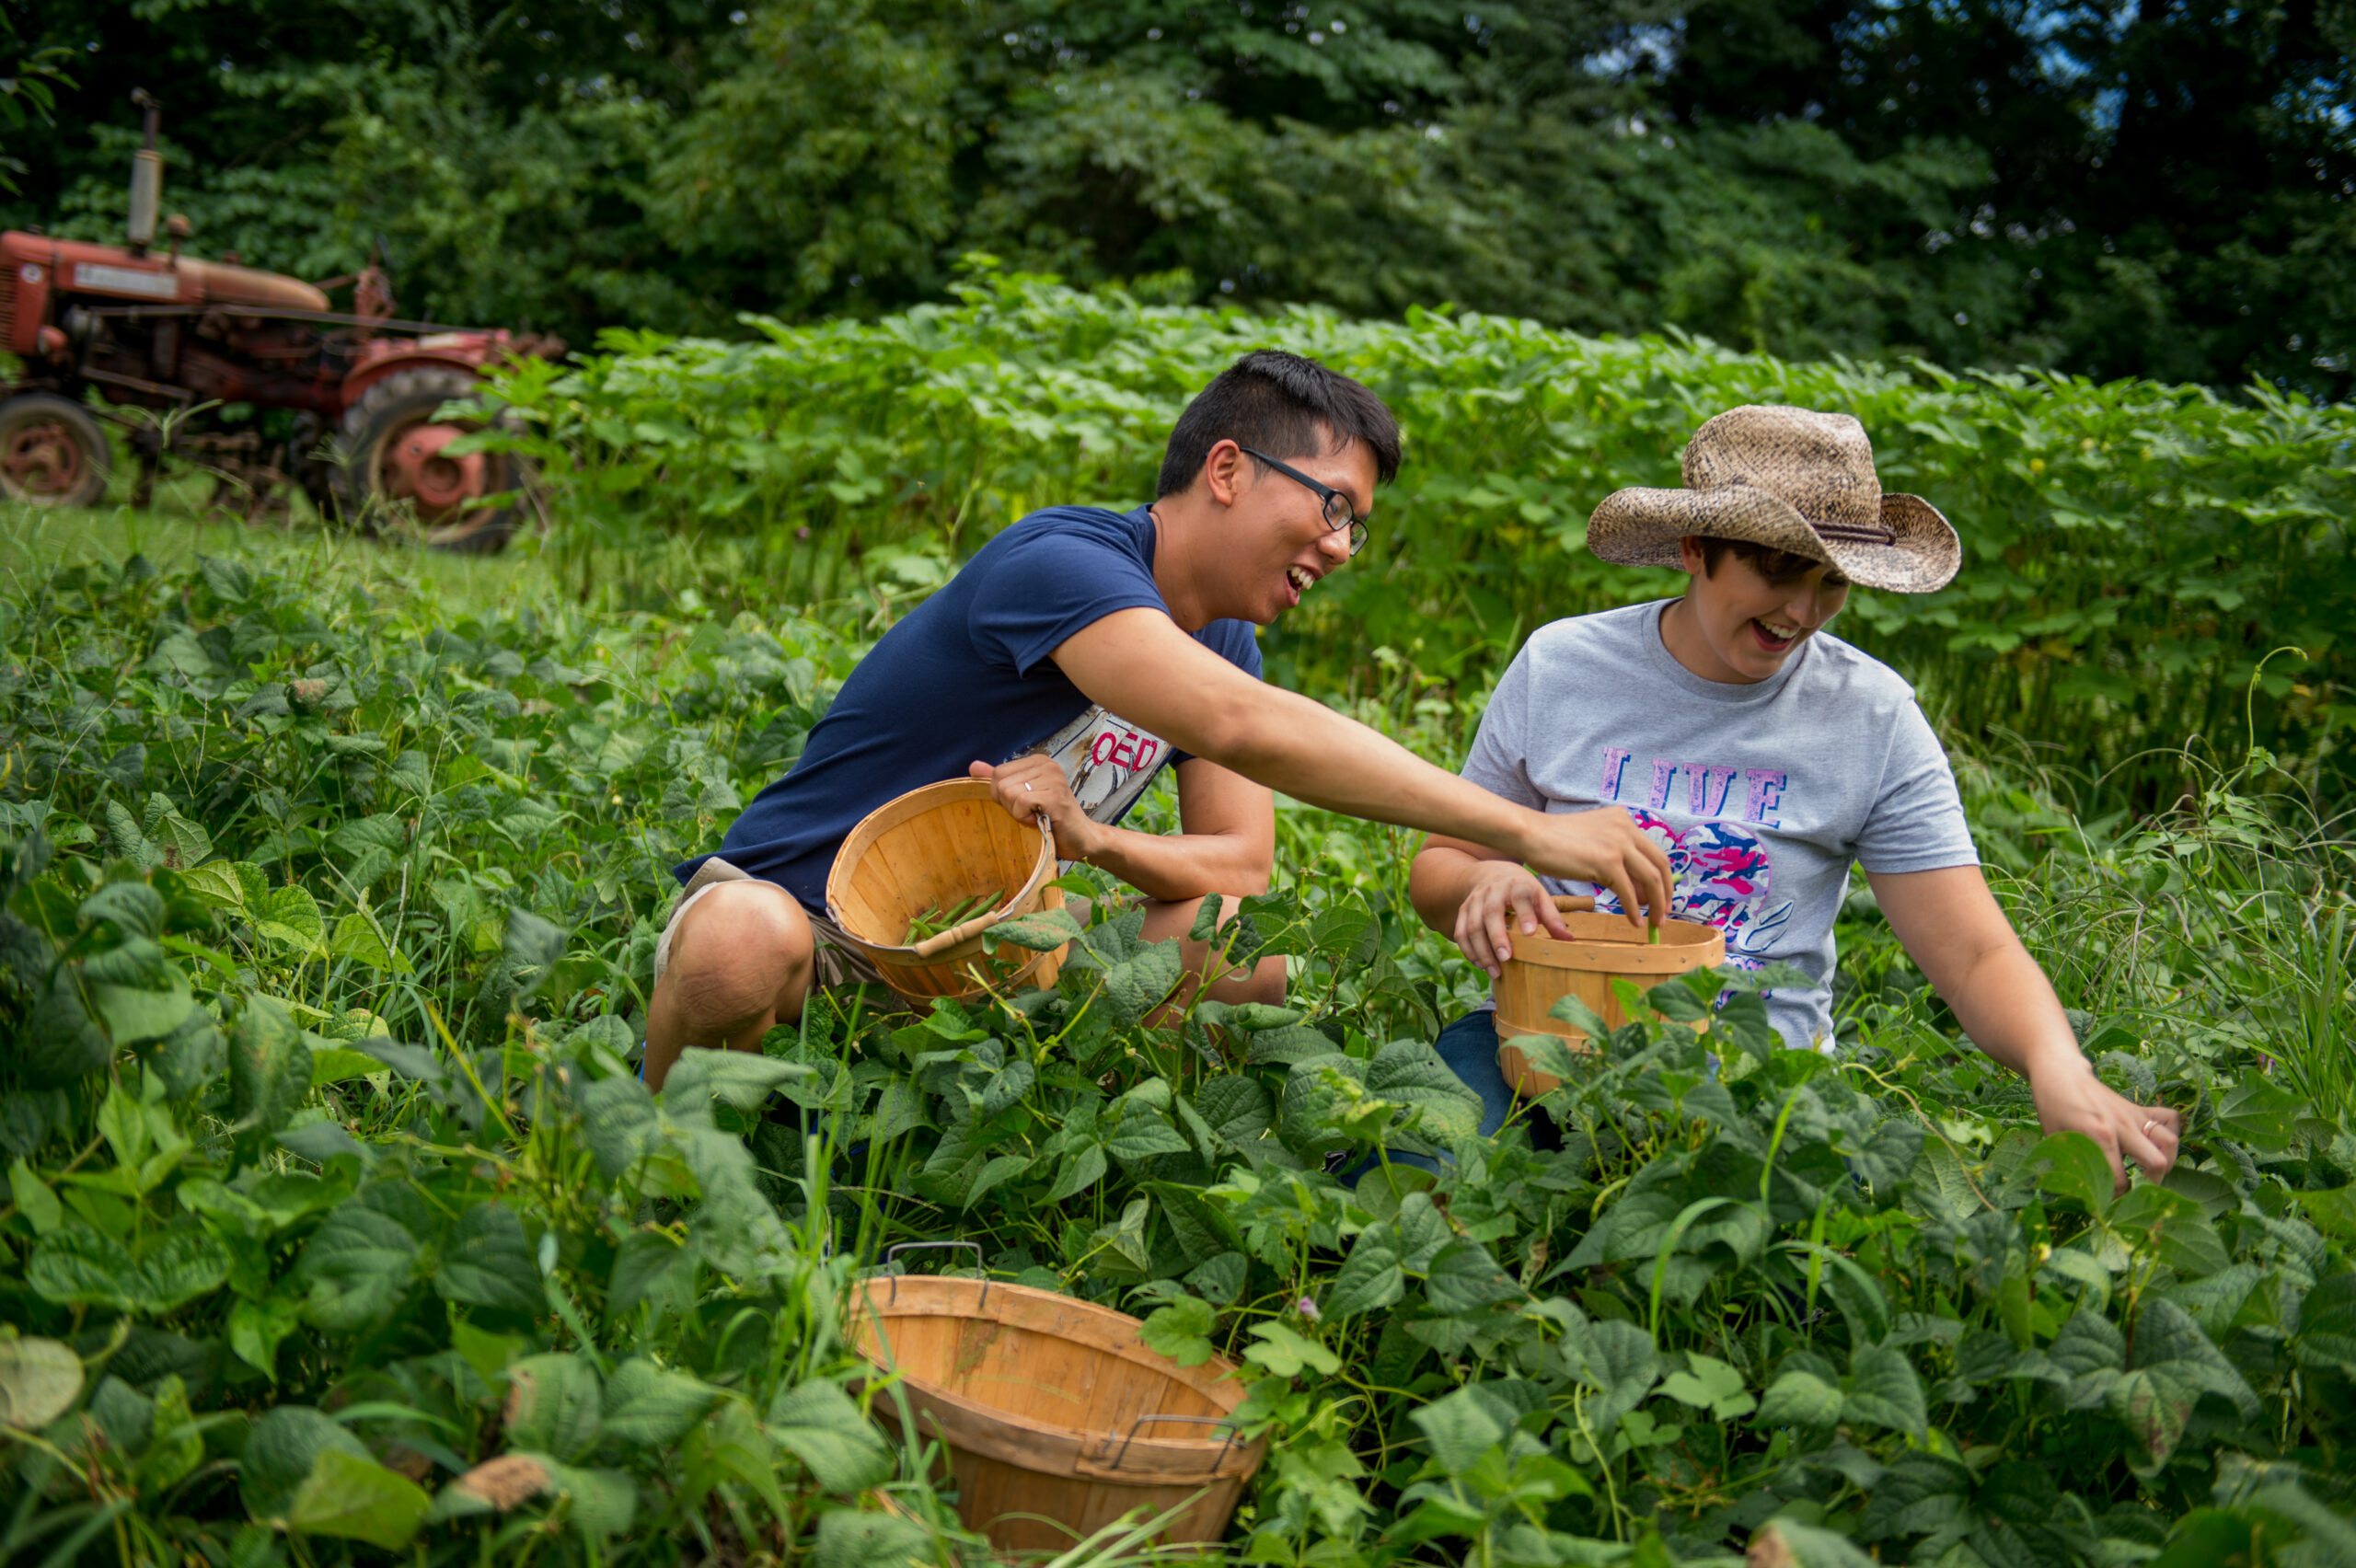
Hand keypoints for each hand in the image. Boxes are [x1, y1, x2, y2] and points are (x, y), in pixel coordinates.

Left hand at [969, 757, 1101, 860]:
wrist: (1081, 840)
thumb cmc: (1050, 820)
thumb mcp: (1021, 797)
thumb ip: (1000, 780)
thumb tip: (973, 766)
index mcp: (1039, 761)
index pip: (998, 773)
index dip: (1003, 796)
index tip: (1025, 805)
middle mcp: (1047, 765)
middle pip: (1001, 783)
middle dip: (1009, 805)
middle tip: (1032, 812)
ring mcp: (1053, 779)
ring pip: (1008, 793)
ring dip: (1018, 813)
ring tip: (1038, 816)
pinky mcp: (1055, 796)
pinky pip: (1020, 804)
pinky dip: (1025, 818)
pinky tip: (1040, 820)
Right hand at [1452, 860, 1576, 977]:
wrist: (1492, 873)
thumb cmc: (1521, 890)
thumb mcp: (1539, 896)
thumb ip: (1551, 917)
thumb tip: (1568, 940)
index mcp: (1516, 885)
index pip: (1520, 897)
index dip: (1525, 914)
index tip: (1530, 933)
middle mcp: (1493, 891)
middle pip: (1490, 913)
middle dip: (1497, 937)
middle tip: (1506, 958)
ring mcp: (1474, 901)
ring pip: (1472, 926)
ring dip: (1482, 950)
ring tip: (1494, 971)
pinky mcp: (1463, 911)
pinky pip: (1460, 933)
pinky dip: (1468, 951)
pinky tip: (1480, 964)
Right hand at [1517, 807, 1673, 933]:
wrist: (1531, 834)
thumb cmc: (1555, 841)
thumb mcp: (1594, 842)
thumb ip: (1617, 858)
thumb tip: (1642, 891)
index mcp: (1623, 819)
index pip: (1654, 852)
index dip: (1663, 877)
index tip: (1662, 897)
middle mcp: (1626, 828)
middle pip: (1660, 865)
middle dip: (1666, 893)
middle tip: (1664, 913)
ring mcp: (1618, 844)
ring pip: (1651, 880)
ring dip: (1655, 905)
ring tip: (1654, 922)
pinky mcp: (1607, 861)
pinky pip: (1628, 892)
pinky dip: (1633, 910)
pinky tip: (1634, 922)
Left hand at [2028, 1050, 2181, 1194]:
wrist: (2060, 1074)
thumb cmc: (2053, 1107)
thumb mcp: (2053, 1138)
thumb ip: (2068, 1164)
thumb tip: (2079, 1193)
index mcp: (2099, 1136)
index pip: (2120, 1179)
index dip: (2116, 1196)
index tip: (2109, 1200)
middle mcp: (2122, 1126)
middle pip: (2157, 1162)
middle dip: (2151, 1183)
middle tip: (2138, 1187)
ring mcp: (2133, 1115)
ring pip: (2170, 1141)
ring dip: (2166, 1160)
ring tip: (2151, 1170)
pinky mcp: (2139, 1107)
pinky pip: (2169, 1119)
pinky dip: (2170, 1132)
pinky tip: (2157, 1144)